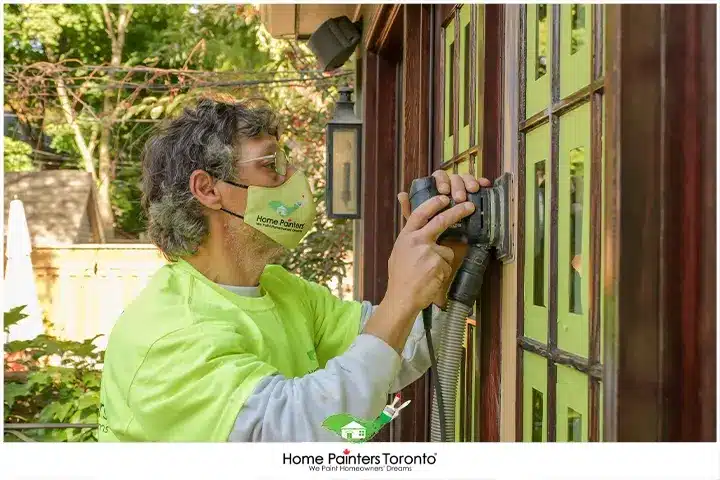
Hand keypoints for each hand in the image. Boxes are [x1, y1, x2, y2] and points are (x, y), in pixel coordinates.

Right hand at [396, 171, 491, 306]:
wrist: (401, 297)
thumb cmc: (400, 277)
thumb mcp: (399, 252)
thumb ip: (409, 237)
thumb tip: (417, 224)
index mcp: (406, 236)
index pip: (420, 213)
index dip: (433, 204)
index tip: (444, 198)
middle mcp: (417, 241)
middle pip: (440, 221)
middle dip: (457, 212)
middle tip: (469, 206)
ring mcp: (428, 252)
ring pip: (446, 251)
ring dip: (443, 261)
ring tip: (428, 273)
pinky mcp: (439, 264)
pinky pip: (448, 265)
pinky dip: (443, 272)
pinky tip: (432, 279)